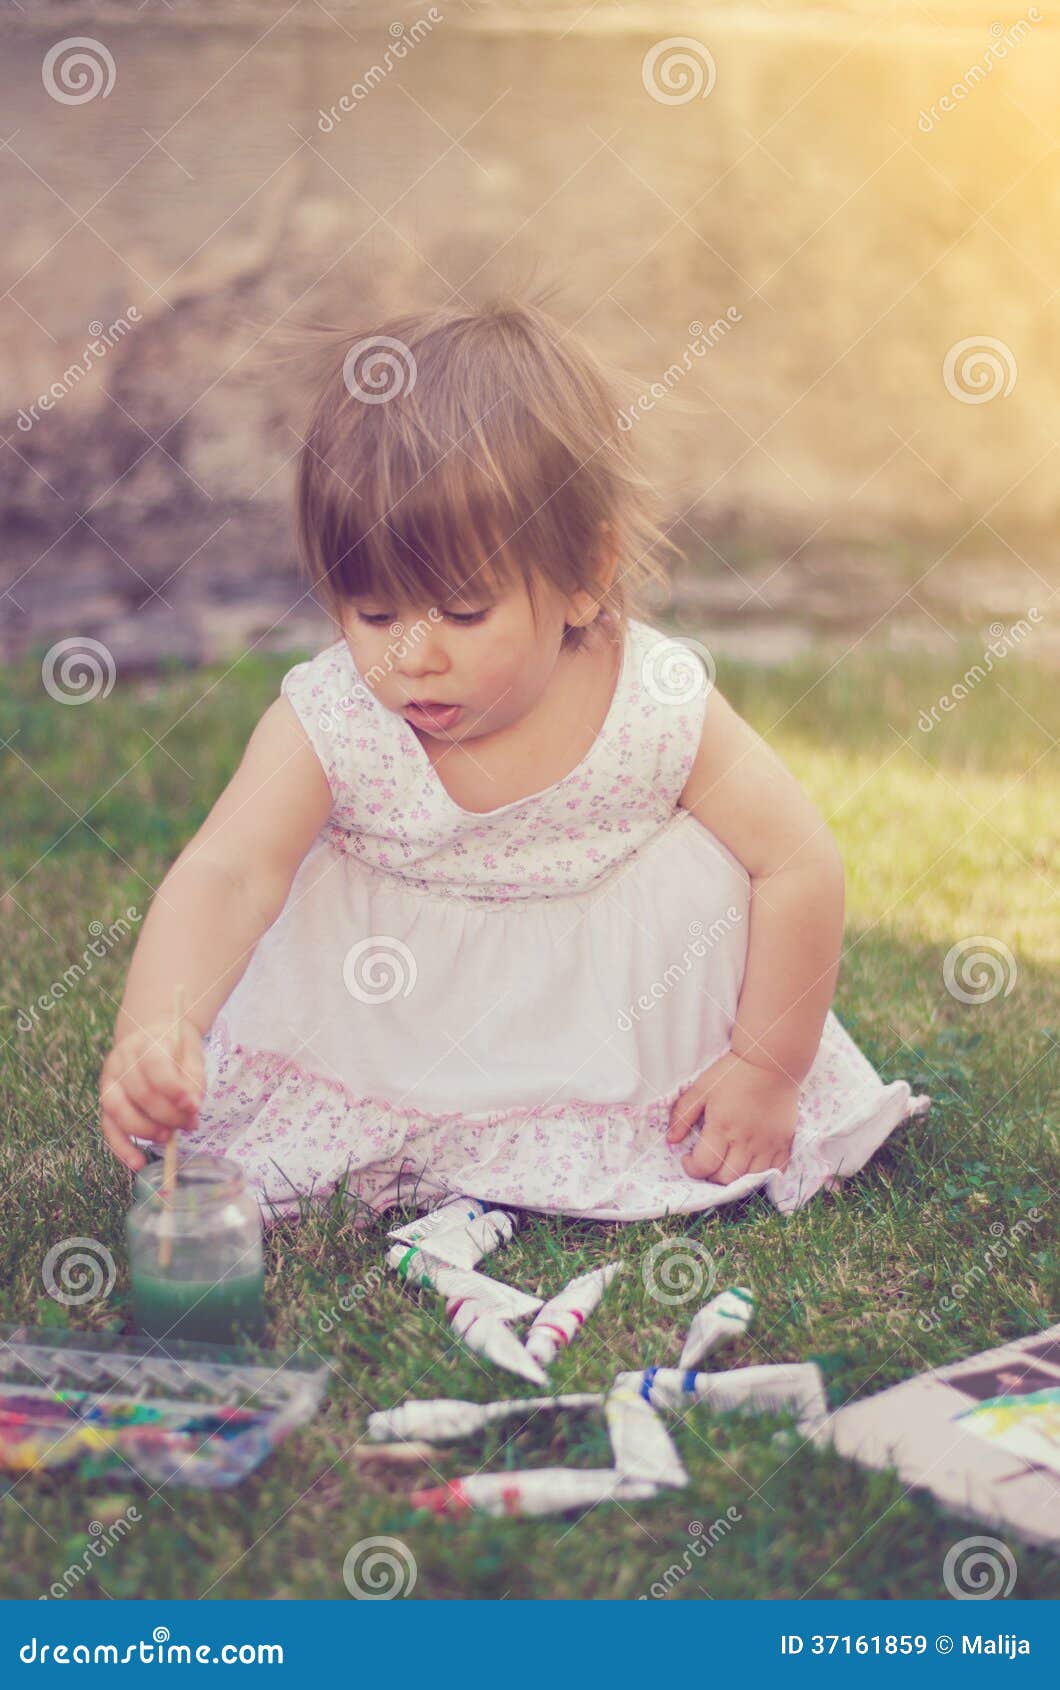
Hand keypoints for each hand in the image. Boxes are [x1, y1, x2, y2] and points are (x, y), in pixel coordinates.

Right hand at [98, 1019, 204, 1171]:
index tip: (192, 1106)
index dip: (173, 1088)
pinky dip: (122, 1148)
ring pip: (118, 1110)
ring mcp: (109, 1080)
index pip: (155, 1065)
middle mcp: (121, 1060)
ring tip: (168, 1137)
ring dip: (145, 1130)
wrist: (151, 1034)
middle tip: (187, 1124)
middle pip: (140, 1092)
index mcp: (147, 1042)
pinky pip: (108, 1127)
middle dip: (167, 1115)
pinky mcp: (105, 1101)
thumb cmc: (175, 1048)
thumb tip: (192, 1111)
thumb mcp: (192, 1055)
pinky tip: (137, 1163)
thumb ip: (194, 1081)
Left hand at [666, 1050, 799, 1182]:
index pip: (704, 1165)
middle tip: (707, 1161)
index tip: (688, 1159)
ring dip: (735, 1177)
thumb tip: (671, 1140)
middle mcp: (746, 1140)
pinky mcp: (785, 1142)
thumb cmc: (733, 1072)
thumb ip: (683, 1115)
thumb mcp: (701, 1088)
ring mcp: (768, 1144)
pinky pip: (775, 1171)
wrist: (771, 1061)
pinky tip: (750, 1163)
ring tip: (727, 1163)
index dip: (692, 1168)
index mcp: (722, 1126)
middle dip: (711, 1176)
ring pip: (750, 1179)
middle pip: (726, 1178)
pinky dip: (761, 1174)